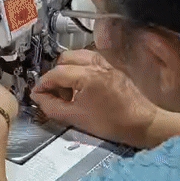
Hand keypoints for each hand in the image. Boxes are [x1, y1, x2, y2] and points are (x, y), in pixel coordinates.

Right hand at [30, 50, 157, 145]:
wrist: (142, 124)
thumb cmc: (113, 123)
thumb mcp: (75, 118)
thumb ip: (52, 107)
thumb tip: (39, 98)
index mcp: (86, 75)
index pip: (55, 73)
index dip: (42, 84)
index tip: (37, 94)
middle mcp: (96, 64)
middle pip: (64, 59)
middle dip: (55, 75)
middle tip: (53, 92)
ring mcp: (106, 63)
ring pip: (77, 57)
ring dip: (67, 70)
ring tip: (67, 89)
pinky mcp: (112, 67)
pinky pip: (89, 60)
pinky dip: (80, 69)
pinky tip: (81, 86)